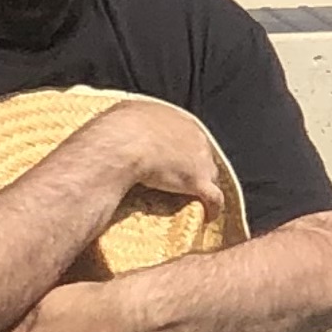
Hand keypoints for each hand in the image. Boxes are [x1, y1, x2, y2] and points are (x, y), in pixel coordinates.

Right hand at [90, 99, 224, 215]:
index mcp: (173, 116)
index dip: (178, 146)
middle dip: (193, 163)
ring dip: (203, 184)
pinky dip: (212, 208)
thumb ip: (129, 120)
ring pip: (210, 173)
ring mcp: (199, 158)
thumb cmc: (117, 129)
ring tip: (191, 197)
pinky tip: (208, 216)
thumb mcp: (122, 115)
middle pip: (200, 152)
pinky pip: (214, 198)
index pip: (184, 132)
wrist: (123, 144)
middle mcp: (192, 134)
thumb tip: (119, 127)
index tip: (169, 156)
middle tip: (179, 177)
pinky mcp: (199, 182)